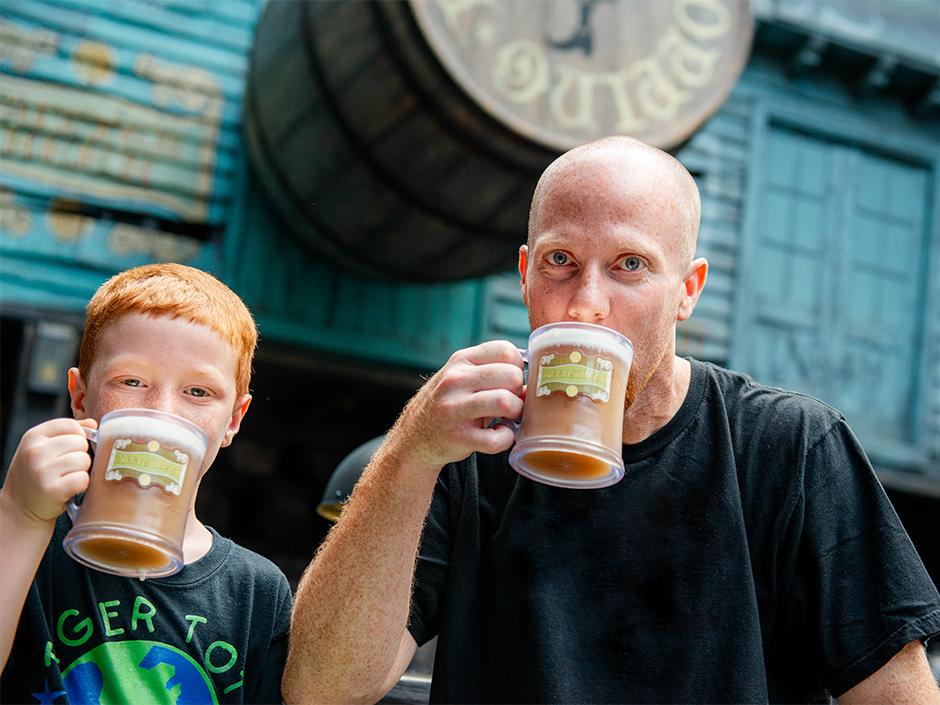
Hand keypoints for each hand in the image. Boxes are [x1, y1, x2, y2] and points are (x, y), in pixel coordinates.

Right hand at [0, 418, 96, 525]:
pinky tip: (69, 488)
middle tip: (66, 468)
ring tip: (66, 477)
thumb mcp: (42, 448)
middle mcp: (35, 451)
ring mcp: (42, 471)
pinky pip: (83, 479)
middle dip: (80, 455)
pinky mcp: (52, 490)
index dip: (78, 436)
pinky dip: (81, 485)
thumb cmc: (35, 475)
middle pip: (80, 442)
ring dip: (81, 470)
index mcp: (33, 436)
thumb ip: (66, 432)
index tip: (70, 449)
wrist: (19, 508)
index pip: (71, 425)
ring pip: (84, 460)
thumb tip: (93, 423)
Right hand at [389, 341, 524, 469]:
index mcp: (461, 360)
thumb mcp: (462, 378)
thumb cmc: (450, 404)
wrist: (414, 437)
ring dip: (515, 413)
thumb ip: (493, 373)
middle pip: (511, 376)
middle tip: (510, 402)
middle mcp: (456, 380)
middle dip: (518, 391)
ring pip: (505, 402)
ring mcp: (455, 409)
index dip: (516, 367)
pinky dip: (505, 439)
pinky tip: (498, 435)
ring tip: (508, 418)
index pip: (505, 350)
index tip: (509, 381)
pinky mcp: (459, 437)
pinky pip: (497, 439)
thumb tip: (531, 385)